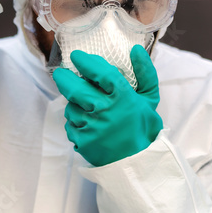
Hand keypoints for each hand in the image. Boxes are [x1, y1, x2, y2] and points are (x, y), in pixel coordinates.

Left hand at [52, 45, 162, 166]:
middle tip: (61, 73)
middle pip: (75, 88)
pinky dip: (75, 121)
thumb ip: (145, 73)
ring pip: (71, 107)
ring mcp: (92, 127)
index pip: (100, 73)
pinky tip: (86, 123)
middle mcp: (105, 111)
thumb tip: (136, 49)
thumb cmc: (141, 128)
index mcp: (123, 98)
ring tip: (85, 106)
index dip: (87, 62)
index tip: (77, 56)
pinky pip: (70, 125)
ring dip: (74, 104)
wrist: (136, 163)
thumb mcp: (149, 99)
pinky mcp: (82, 141)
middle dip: (64, 78)